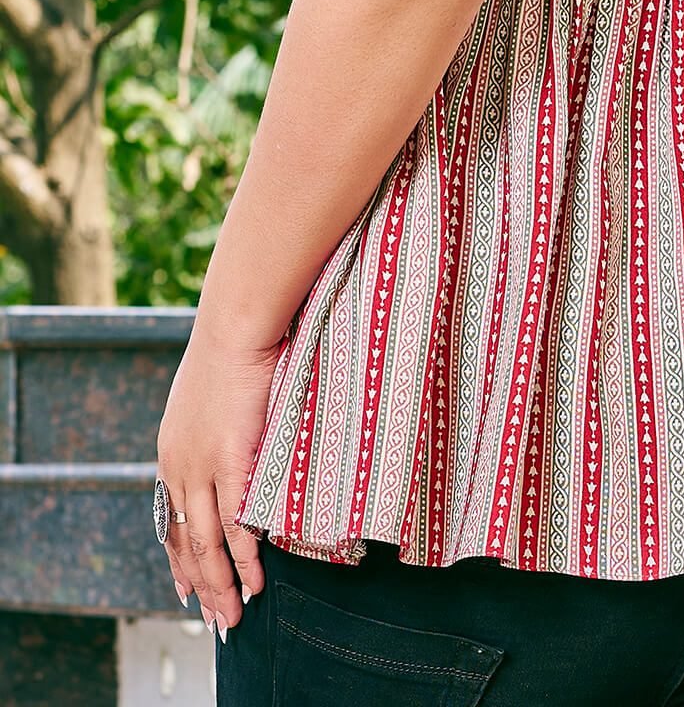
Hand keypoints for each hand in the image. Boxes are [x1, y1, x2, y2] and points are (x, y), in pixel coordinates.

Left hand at [155, 325, 280, 638]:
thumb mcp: (210, 393)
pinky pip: (236, 524)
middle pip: (183, 541)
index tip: (185, 588)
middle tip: (215, 619)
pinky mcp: (230, 462)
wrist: (236, 323)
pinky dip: (245, 558)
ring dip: (221, 585)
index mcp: (171, 451)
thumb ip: (216, 423)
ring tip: (234, 617)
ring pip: (205, 543)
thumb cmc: (233, 345)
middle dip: (200, 584)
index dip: (177, 557)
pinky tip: (255, 582)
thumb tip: (235, 434)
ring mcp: (201, 467)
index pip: (168, 519)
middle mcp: (177, 466)